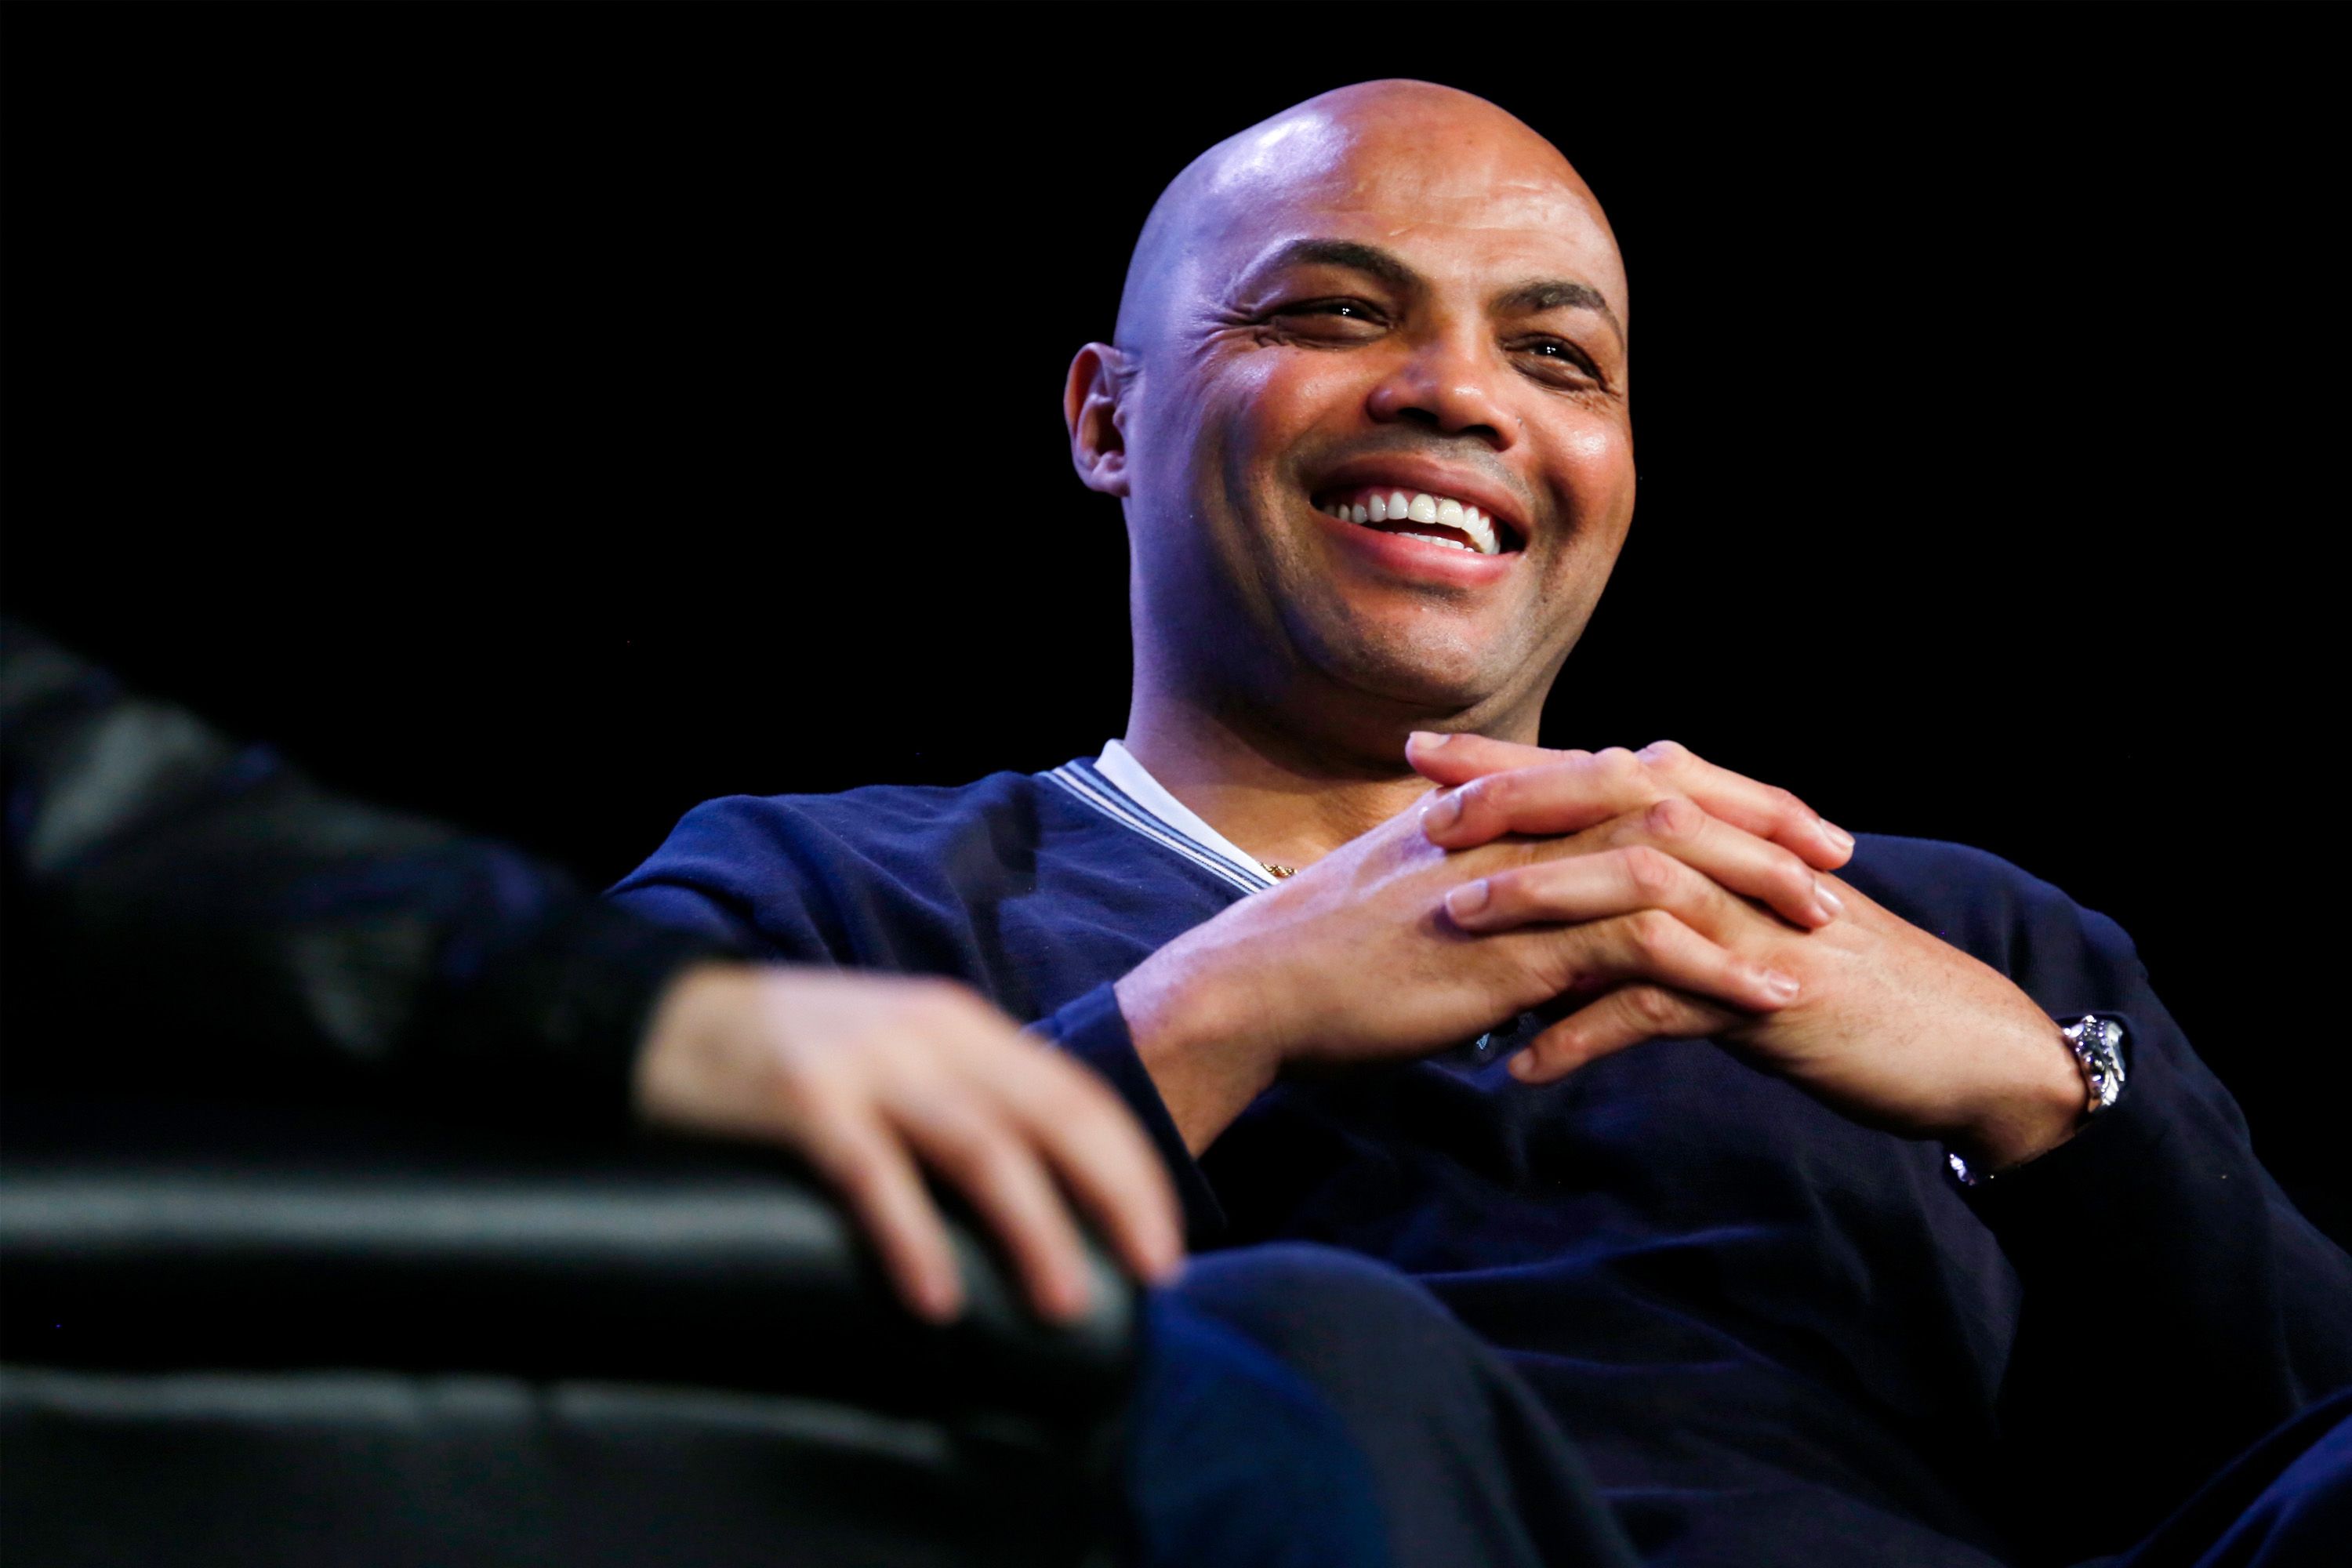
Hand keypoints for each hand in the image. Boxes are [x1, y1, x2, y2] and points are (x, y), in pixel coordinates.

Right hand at [634, 963, 1183, 1324]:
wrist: (660, 1016)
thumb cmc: (790, 1058)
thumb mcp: (895, 1060)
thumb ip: (961, 1103)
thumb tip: (1042, 1197)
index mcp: (963, 1028)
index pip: (1078, 1097)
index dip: (1132, 1169)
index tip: (1166, 1244)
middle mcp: (931, 1035)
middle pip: (1052, 1117)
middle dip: (1115, 1197)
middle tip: (1153, 1276)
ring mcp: (869, 1063)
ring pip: (981, 1145)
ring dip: (1034, 1228)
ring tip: (1065, 1304)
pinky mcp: (803, 1100)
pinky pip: (874, 1173)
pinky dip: (914, 1236)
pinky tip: (939, 1296)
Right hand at [1115, 741, 1852, 1153]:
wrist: (1249, 991)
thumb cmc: (1324, 957)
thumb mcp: (1414, 897)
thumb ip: (1482, 885)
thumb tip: (1538, 915)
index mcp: (1493, 803)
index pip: (1630, 770)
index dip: (1719, 791)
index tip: (1786, 820)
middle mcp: (1510, 823)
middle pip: (1666, 794)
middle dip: (1763, 825)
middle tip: (1838, 859)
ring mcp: (1510, 881)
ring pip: (1665, 858)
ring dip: (1754, 893)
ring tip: (1823, 932)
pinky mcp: (1507, 948)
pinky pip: (1634, 945)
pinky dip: (1711, 969)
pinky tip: (1763, 1000)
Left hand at [1423, 737, 2088, 1169]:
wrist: (1959, 1043)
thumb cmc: (1836, 983)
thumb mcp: (1739, 927)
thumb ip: (1659, 902)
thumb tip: (1558, 905)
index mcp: (1722, 832)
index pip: (1600, 776)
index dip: (1512, 764)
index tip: (1420, 755)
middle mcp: (1734, 858)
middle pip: (1607, 812)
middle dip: (1509, 811)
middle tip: (1416, 825)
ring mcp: (1754, 920)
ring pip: (1633, 894)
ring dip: (1538, 912)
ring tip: (1452, 929)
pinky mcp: (1770, 994)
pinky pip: (1663, 1008)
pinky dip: (1587, 1035)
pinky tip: (1521, 1065)